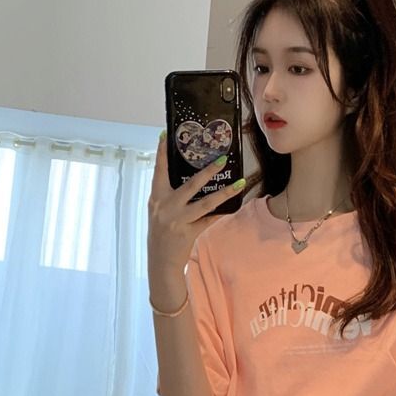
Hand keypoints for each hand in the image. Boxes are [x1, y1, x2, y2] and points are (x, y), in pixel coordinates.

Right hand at [147, 131, 243, 284]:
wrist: (160, 261)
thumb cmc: (161, 233)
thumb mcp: (159, 211)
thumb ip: (169, 195)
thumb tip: (189, 177)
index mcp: (156, 198)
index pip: (159, 170)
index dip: (162, 152)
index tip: (166, 134)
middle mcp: (166, 207)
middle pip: (190, 185)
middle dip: (208, 171)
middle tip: (222, 158)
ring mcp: (178, 220)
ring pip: (206, 203)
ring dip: (225, 192)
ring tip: (239, 182)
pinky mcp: (189, 232)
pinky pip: (210, 220)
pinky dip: (223, 212)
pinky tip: (235, 206)